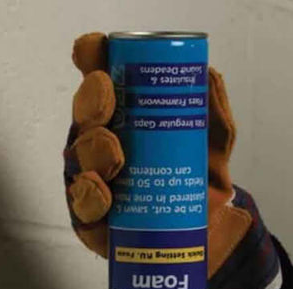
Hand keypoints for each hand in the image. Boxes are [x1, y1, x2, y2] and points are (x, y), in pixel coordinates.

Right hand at [64, 32, 280, 288]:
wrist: (210, 234)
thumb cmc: (202, 179)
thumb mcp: (215, 141)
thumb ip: (212, 110)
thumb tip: (206, 75)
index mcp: (124, 116)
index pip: (100, 79)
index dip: (92, 60)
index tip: (95, 50)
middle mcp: (101, 143)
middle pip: (84, 118)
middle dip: (91, 104)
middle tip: (108, 100)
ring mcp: (92, 181)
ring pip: (78, 161)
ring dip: (91, 151)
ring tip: (113, 155)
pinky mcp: (92, 220)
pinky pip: (81, 207)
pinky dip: (88, 196)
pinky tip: (99, 189)